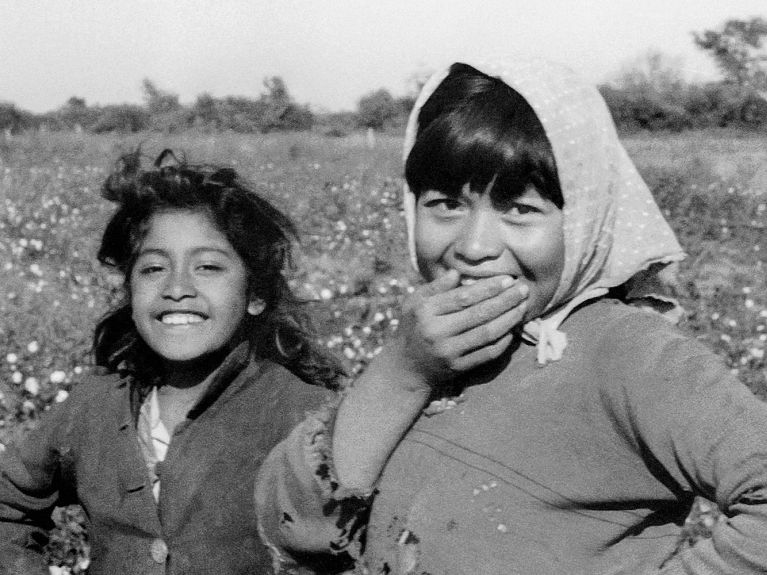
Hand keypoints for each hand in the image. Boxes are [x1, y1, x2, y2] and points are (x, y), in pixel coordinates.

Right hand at [391, 269, 527, 393]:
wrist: (404, 368)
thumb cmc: (412, 328)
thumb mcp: (413, 302)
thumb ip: (434, 287)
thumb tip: (456, 272)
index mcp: (426, 311)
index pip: (463, 297)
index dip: (488, 288)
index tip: (507, 279)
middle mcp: (437, 331)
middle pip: (479, 313)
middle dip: (505, 300)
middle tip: (523, 290)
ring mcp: (448, 351)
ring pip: (487, 333)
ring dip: (509, 319)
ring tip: (522, 307)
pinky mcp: (458, 367)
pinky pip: (487, 353)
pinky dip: (503, 341)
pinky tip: (512, 329)